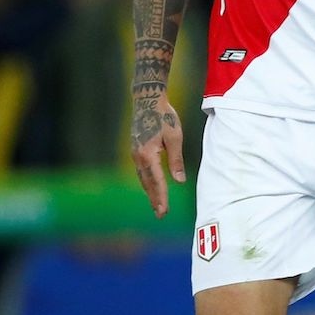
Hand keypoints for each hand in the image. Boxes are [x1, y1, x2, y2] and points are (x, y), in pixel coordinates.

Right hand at [130, 97, 184, 217]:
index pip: (158, 181)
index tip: (164, 211)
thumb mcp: (175, 138)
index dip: (162, 197)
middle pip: (148, 183)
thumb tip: (179, 181)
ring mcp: (135, 153)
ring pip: (143, 178)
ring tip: (156, 206)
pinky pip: (141, 170)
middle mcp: (138, 157)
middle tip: (160, 215)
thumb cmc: (164, 116)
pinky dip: (147, 181)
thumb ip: (176, 161)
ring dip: (150, 192)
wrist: (147, 99)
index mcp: (148, 155)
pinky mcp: (136, 149)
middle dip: (155, 199)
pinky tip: (151, 187)